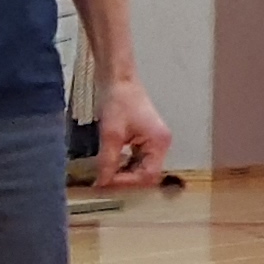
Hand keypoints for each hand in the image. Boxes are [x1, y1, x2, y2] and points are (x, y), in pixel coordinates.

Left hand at [92, 75, 173, 189]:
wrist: (118, 80)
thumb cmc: (118, 101)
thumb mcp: (111, 134)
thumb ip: (108, 161)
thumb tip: (102, 183)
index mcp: (159, 143)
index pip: (148, 175)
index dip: (127, 182)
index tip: (106, 183)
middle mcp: (161, 145)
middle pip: (146, 173)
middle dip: (125, 179)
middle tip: (104, 181)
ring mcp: (154, 142)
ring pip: (141, 168)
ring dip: (124, 172)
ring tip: (105, 174)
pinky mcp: (145, 139)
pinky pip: (137, 159)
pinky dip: (124, 164)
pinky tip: (110, 163)